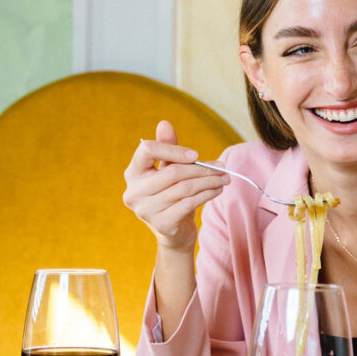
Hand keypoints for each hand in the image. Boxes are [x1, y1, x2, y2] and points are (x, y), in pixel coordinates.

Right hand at [123, 120, 228, 251]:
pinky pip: (189, 203)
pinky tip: (218, 190)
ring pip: (184, 188)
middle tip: (222, 167)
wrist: (174, 232)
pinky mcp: (161, 224)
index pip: (147, 150)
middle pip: (173, 172)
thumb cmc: (171, 194)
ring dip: (209, 181)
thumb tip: (164, 123)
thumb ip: (167, 148)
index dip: (173, 150)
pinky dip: (207, 194)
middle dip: (202, 168)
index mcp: (132, 173)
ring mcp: (145, 210)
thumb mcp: (168, 169)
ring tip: (224, 178)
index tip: (196, 154)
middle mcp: (133, 192)